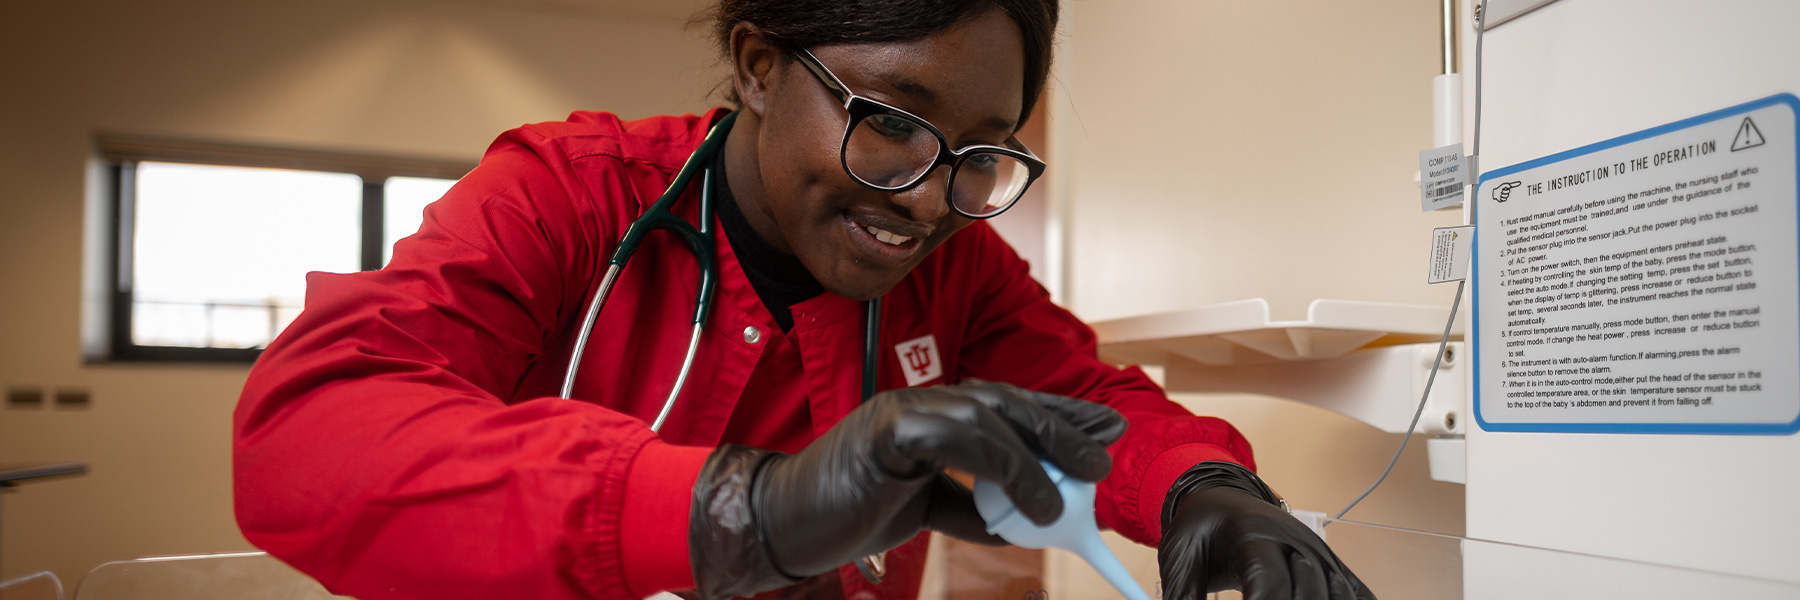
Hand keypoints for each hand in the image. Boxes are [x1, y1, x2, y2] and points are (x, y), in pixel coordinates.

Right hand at [689, 381, 1126, 598]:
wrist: (781, 523)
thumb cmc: (846, 512)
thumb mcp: (925, 511)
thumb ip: (972, 509)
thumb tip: (1028, 519)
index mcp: (929, 416)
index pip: (1005, 406)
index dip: (1058, 415)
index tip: (1106, 428)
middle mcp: (920, 403)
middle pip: (1006, 401)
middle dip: (1061, 424)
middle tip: (1106, 452)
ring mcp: (902, 411)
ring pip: (987, 416)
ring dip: (1038, 453)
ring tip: (1072, 493)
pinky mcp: (887, 431)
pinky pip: (957, 439)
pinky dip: (1002, 466)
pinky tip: (1030, 498)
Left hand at [1157, 462, 1374, 599]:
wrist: (1222, 497)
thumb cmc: (1201, 526)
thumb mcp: (1180, 555)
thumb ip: (1183, 592)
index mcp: (1253, 532)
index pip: (1268, 580)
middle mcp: (1293, 538)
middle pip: (1308, 591)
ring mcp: (1316, 550)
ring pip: (1336, 591)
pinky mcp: (1329, 563)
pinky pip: (1355, 588)